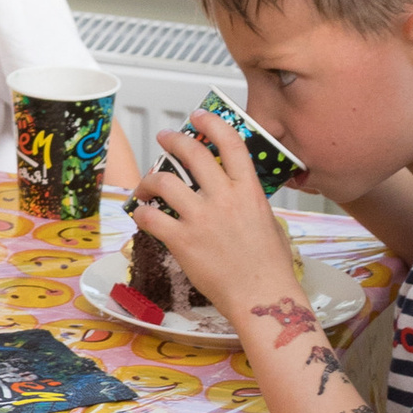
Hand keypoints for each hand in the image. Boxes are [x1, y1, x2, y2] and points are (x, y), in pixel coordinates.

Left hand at [131, 112, 303, 327]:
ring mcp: (202, 218)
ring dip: (148, 179)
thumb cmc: (270, 265)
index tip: (198, 116)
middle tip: (164, 139)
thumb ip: (248, 201)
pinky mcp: (183, 240)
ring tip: (145, 186)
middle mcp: (224, 198)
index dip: (212, 123)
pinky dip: (142, 213)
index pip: (231, 143)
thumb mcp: (268, 221)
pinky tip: (143, 214)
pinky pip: (151, 217)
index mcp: (249, 190)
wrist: (261, 296)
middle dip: (172, 140)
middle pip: (192, 153)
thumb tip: (234, 192)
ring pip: (164, 181)